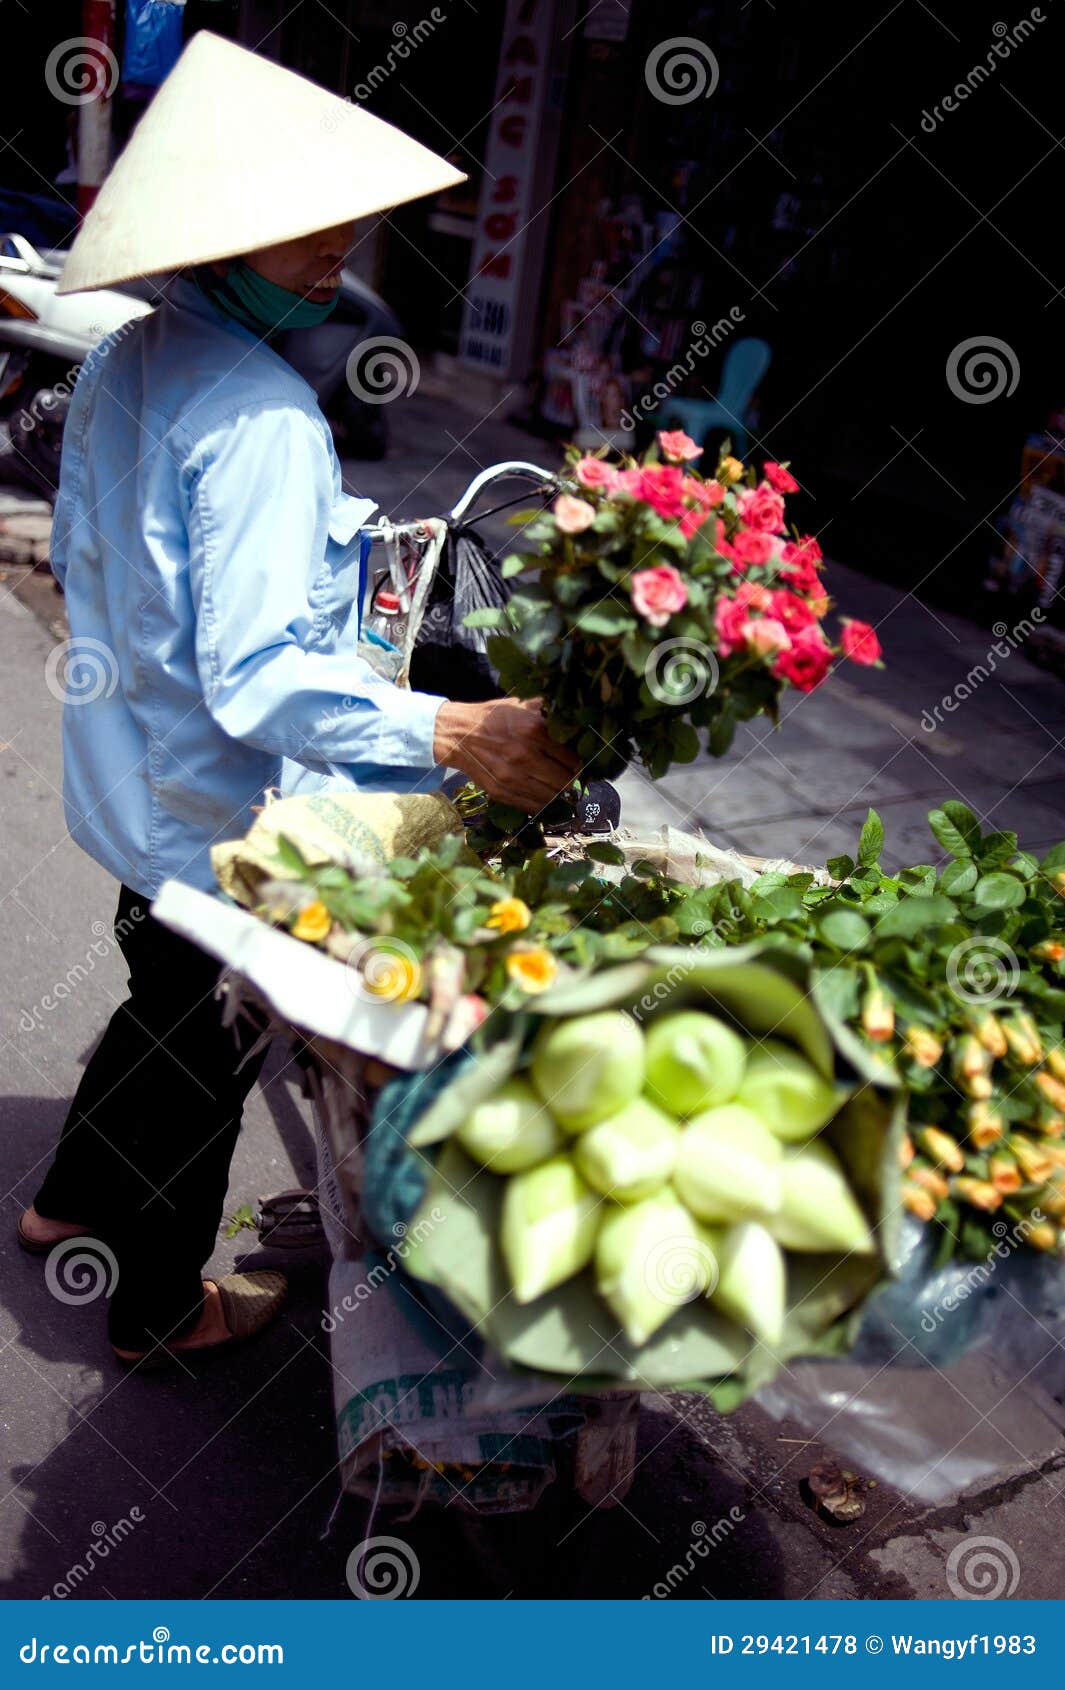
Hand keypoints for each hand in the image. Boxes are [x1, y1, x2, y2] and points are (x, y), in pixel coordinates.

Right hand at [434, 697, 579, 812]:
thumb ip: (548, 710)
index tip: (575, 761)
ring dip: (558, 793)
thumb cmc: (493, 717)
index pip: (572, 758)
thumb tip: (575, 717)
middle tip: (568, 775)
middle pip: (565, 780)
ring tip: (556, 785)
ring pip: (552, 797)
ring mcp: (512, 777)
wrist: (457, 734)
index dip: (578, 762)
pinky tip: (542, 794)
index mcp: (533, 730)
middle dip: (570, 779)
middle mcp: (525, 756)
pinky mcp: (501, 793)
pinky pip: (533, 806)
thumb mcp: (521, 704)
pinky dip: (542, 803)